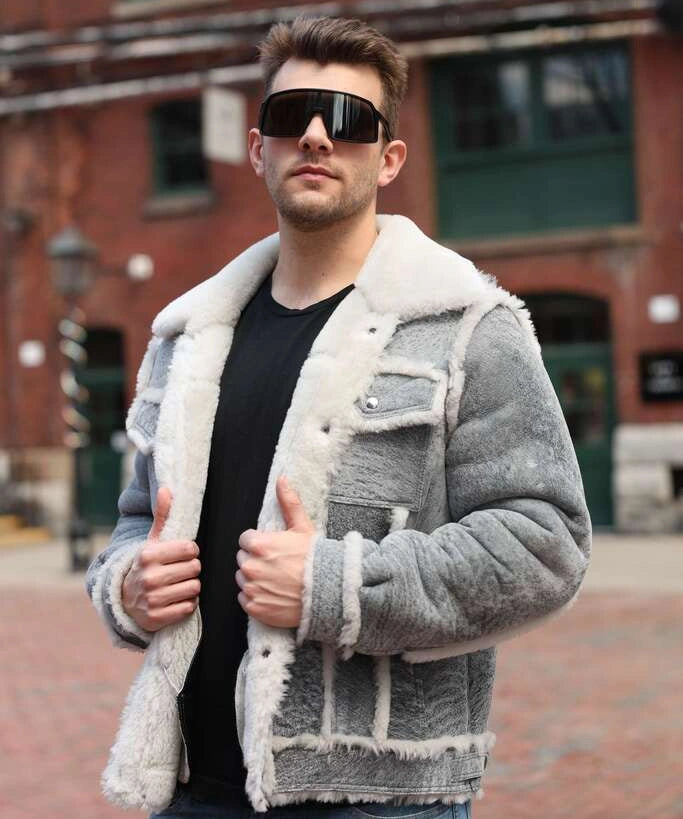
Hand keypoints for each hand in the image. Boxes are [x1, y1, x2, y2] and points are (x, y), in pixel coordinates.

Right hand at [122, 486, 200, 631]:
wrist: (125, 601)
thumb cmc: (147, 566)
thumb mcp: (152, 542)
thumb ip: (162, 516)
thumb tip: (167, 489)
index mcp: (148, 555)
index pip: (190, 549)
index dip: (190, 551)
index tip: (181, 555)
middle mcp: (148, 577)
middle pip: (195, 569)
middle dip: (191, 569)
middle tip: (179, 571)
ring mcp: (152, 599)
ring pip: (195, 588)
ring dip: (190, 587)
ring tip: (178, 584)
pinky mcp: (157, 618)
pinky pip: (189, 607)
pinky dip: (187, 604)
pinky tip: (176, 599)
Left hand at [235, 476, 315, 628]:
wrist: (329, 592)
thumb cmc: (316, 558)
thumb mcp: (303, 527)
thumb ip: (288, 502)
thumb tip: (282, 479)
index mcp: (259, 545)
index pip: (245, 540)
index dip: (259, 543)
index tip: (273, 549)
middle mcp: (251, 567)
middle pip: (243, 559)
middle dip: (255, 560)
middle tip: (276, 564)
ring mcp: (252, 589)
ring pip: (243, 579)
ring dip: (254, 578)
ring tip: (276, 580)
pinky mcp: (255, 608)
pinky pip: (245, 599)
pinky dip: (256, 597)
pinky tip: (273, 594)